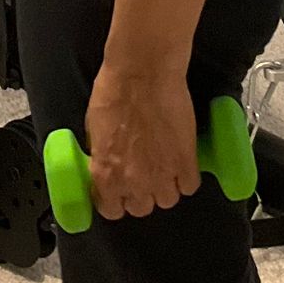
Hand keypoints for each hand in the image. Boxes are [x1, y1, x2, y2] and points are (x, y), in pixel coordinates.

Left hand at [85, 59, 201, 219]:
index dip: (115, 200)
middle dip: (141, 194)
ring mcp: (162, 174)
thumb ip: (101, 153)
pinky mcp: (186, 161)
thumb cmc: (115, 91)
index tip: (119, 192)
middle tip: (143, 176)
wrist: (143, 72)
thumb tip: (105, 159)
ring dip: (166, 187)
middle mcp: (133, 181)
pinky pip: (190, 186)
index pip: (111, 210)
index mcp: (105, 174)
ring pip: (167, 200)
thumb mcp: (93, 127)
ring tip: (165, 169)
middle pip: (141, 208)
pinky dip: (187, 178)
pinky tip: (182, 164)